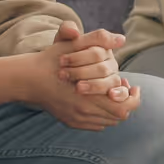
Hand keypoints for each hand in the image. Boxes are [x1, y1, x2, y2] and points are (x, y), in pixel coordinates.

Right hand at [24, 34, 140, 130]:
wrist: (30, 78)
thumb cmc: (53, 59)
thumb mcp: (74, 44)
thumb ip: (98, 38)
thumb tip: (121, 39)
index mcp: (89, 96)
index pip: (123, 108)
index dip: (133, 97)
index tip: (133, 85)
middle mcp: (84, 112)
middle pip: (118, 116)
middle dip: (126, 101)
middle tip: (126, 87)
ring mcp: (76, 119)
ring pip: (108, 122)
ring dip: (115, 108)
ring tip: (114, 91)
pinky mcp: (71, 122)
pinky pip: (96, 125)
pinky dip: (103, 115)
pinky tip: (100, 99)